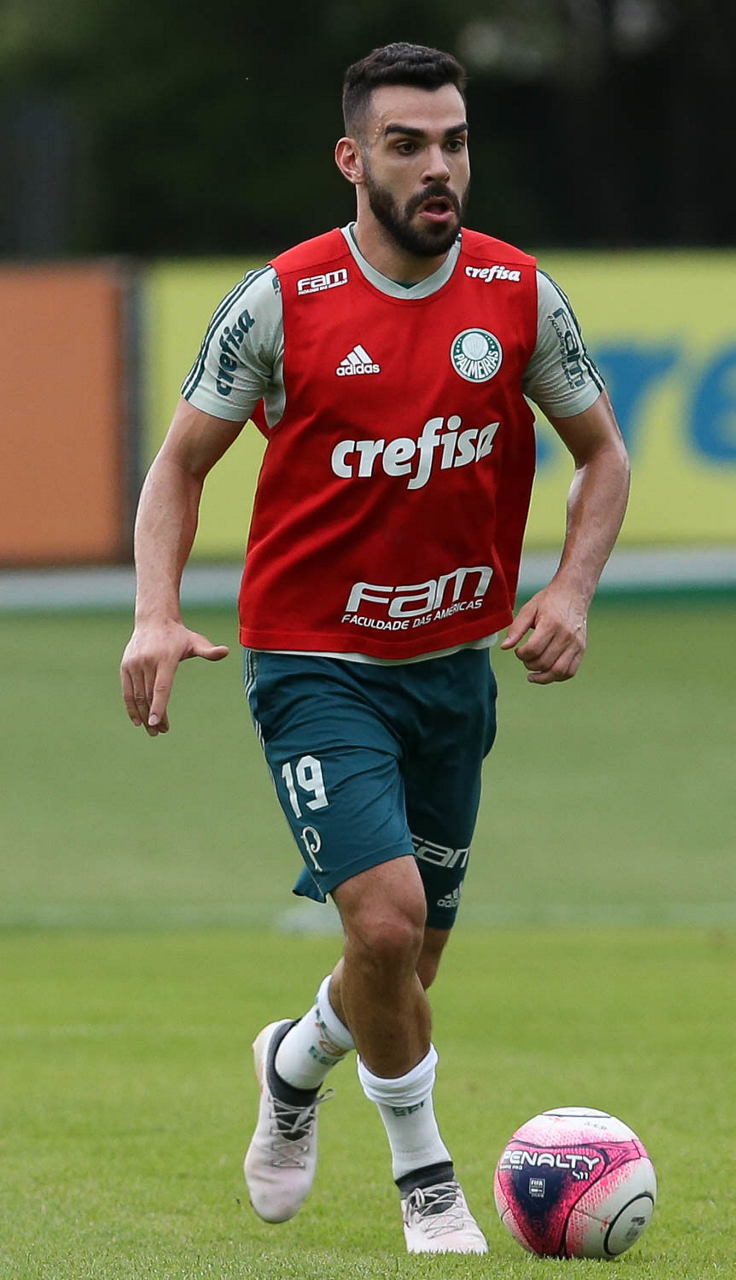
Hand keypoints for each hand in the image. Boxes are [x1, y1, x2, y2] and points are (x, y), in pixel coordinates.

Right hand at [120, 620, 228, 735]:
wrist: (154, 620)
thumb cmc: (178, 635)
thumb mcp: (195, 641)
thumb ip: (208, 651)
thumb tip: (226, 651)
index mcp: (165, 658)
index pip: (161, 687)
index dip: (159, 706)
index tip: (157, 723)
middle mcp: (147, 661)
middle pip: (149, 696)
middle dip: (154, 717)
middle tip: (160, 732)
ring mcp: (134, 664)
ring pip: (137, 696)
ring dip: (143, 715)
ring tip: (152, 730)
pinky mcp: (125, 666)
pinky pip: (127, 691)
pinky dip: (131, 707)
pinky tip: (138, 721)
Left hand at [500, 586, 587, 684]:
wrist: (573, 594)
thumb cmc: (549, 601)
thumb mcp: (529, 609)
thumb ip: (516, 629)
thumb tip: (505, 647)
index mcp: (551, 624)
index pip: (533, 650)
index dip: (521, 655)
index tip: (518, 651)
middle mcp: (566, 635)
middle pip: (544, 662)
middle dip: (529, 664)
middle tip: (525, 657)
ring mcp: (576, 644)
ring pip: (558, 671)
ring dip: (542, 677)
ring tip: (533, 673)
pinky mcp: (581, 649)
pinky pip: (570, 671)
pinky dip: (557, 677)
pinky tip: (547, 673)